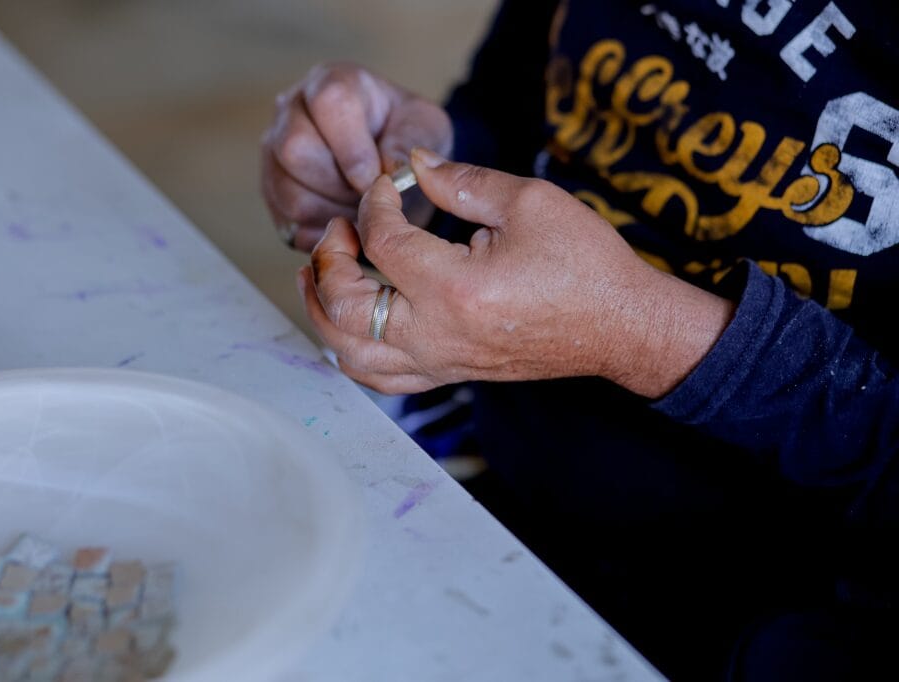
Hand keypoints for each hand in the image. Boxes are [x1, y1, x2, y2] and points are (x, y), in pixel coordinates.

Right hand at [261, 63, 451, 250]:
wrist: (391, 165)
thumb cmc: (406, 138)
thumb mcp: (424, 129)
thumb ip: (409, 143)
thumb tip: (391, 171)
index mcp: (333, 82)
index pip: (328, 102)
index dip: (353, 148)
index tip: (377, 179)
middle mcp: (292, 111)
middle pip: (295, 149)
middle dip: (341, 185)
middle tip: (371, 197)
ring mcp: (273, 152)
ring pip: (289, 193)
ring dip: (333, 213)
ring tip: (363, 212)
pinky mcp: (272, 192)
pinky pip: (288, 223)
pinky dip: (323, 234)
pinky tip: (347, 226)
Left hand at [298, 148, 734, 397]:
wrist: (619, 326)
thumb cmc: (584, 264)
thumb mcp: (529, 203)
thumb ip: (461, 181)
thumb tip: (414, 166)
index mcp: (455, 289)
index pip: (382, 242)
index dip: (373, 202)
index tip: (387, 182)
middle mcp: (437, 335)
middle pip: (343, 305)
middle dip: (327, 259)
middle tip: (338, 229)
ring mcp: (439, 362)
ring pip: (348, 352)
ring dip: (322, 310)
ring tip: (319, 275)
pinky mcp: (447, 374)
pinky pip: (379, 378)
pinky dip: (350, 349)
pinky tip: (350, 319)